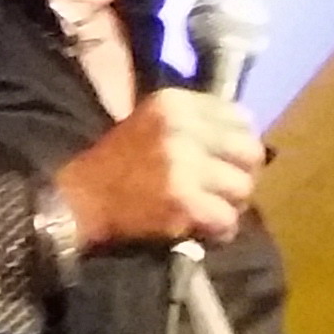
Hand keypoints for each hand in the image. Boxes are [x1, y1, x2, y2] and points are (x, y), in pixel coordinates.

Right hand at [49, 88, 265, 250]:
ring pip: (242, 187)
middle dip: (242, 174)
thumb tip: (248, 141)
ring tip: (212, 209)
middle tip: (224, 189)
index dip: (238, 143)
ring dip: (232, 204)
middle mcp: (182, 128)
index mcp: (176, 103)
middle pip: (250, 151)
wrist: (83, 197)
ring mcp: (183, 164)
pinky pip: (227, 218)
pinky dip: (221, 229)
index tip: (224, 160)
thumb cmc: (121, 161)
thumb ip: (198, 123)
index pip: (240, 117)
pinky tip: (206, 229)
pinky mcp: (182, 199)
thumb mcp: (155, 122)